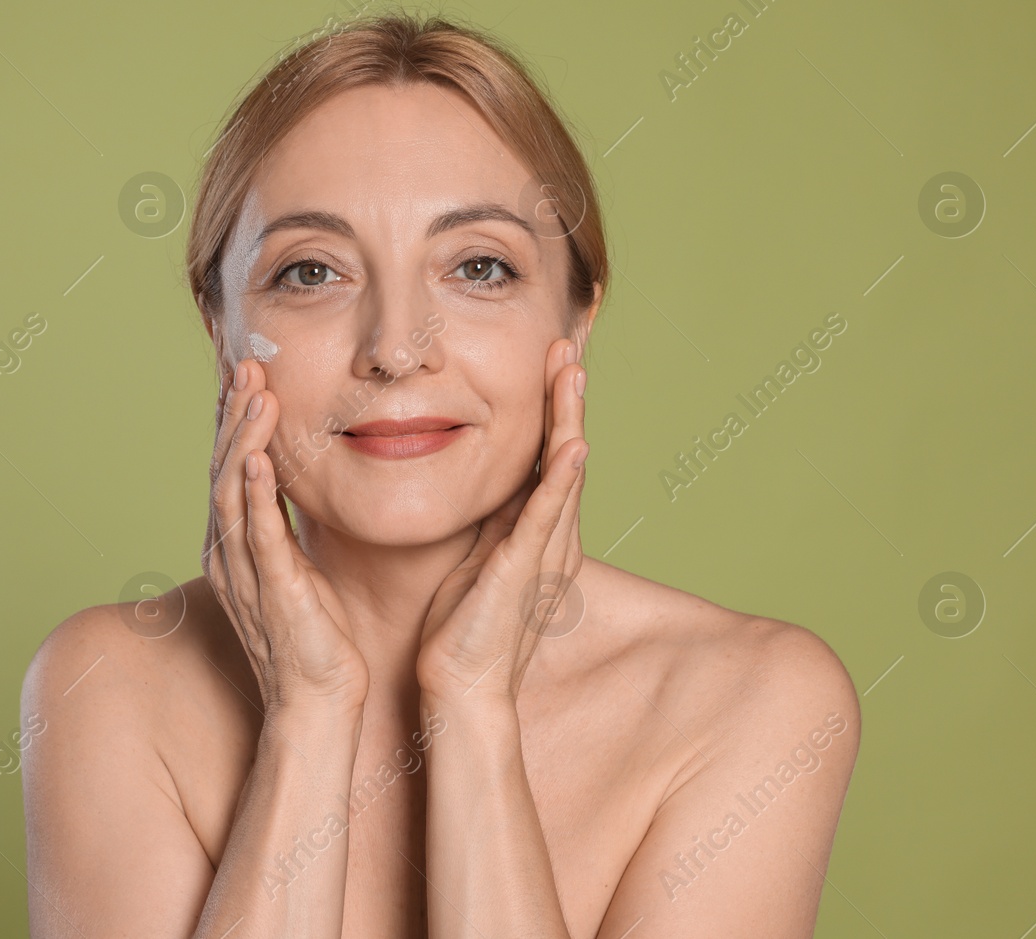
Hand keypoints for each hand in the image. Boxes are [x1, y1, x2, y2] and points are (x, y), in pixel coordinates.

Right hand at [204, 358, 369, 714]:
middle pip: (222, 469)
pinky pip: (257, 536)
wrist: (319, 701)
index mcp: (235, 546)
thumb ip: (287, 526)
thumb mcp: (297, 567)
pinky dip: (254, 495)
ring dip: (242, 440)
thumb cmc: (316, 636)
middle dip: (233, 416)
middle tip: (247, 365)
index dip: (234, 420)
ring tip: (255, 394)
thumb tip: (292, 483)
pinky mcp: (271, 593)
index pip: (229, 469)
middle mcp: (229, 555)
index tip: (248, 374)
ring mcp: (244, 574)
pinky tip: (257, 458)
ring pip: (232, 492)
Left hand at [415, 337, 588, 704]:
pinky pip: (545, 519)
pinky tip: (572, 446)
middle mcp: (549, 538)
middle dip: (566, 398)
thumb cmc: (462, 631)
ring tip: (573, 372)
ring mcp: (541, 555)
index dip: (551, 407)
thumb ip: (485, 522)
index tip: (549, 360)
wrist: (462, 691)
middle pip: (564, 453)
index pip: (546, 456)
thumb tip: (477, 482)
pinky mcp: (523, 574)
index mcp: (534, 532)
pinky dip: (560, 481)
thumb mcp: (474, 559)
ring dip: (569, 420)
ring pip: (561, 474)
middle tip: (569, 344)